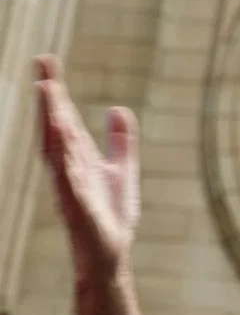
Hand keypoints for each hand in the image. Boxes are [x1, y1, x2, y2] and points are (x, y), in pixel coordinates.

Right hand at [33, 54, 140, 281]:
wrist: (110, 252)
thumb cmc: (110, 215)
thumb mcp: (121, 170)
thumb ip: (120, 141)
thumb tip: (118, 108)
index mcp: (77, 157)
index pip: (64, 118)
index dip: (56, 91)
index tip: (47, 61)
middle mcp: (68, 166)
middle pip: (55, 125)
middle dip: (49, 96)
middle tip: (43, 64)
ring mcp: (69, 184)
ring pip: (56, 146)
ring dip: (51, 118)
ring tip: (47, 89)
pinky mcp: (76, 204)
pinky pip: (67, 177)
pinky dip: (62, 157)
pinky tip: (60, 137)